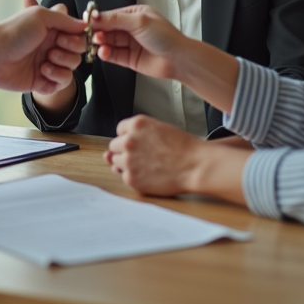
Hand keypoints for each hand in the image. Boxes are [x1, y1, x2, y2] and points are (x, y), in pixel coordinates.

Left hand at [23, 0, 80, 114]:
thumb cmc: (14, 32)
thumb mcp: (41, 16)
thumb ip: (65, 20)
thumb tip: (85, 25)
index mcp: (52, 29)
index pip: (78, 33)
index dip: (78, 37)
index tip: (65, 36)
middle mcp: (51, 45)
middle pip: (78, 51)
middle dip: (70, 50)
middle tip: (53, 48)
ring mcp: (47, 63)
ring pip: (73, 67)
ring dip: (63, 63)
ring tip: (45, 60)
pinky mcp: (43, 81)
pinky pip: (63, 82)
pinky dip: (57, 77)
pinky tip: (43, 72)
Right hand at [88, 5, 191, 80]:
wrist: (178, 59)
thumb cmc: (165, 36)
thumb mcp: (139, 21)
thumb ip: (115, 19)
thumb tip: (96, 16)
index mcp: (134, 14)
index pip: (110, 15)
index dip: (98, 19)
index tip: (86, 22)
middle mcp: (130, 28)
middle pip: (107, 29)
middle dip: (97, 32)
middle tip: (89, 35)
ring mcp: (129, 44)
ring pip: (108, 42)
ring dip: (100, 43)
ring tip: (97, 44)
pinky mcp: (129, 59)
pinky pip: (112, 55)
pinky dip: (105, 54)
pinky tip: (103, 52)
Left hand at [106, 116, 249, 203]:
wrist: (196, 165)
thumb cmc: (183, 147)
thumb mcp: (158, 129)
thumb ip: (135, 135)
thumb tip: (107, 153)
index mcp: (136, 124)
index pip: (120, 130)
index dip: (132, 138)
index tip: (142, 144)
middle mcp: (128, 141)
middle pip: (114, 146)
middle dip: (126, 151)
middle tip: (146, 157)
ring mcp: (128, 160)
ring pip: (116, 162)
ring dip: (128, 164)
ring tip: (149, 165)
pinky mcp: (131, 178)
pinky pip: (123, 176)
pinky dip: (134, 177)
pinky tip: (149, 174)